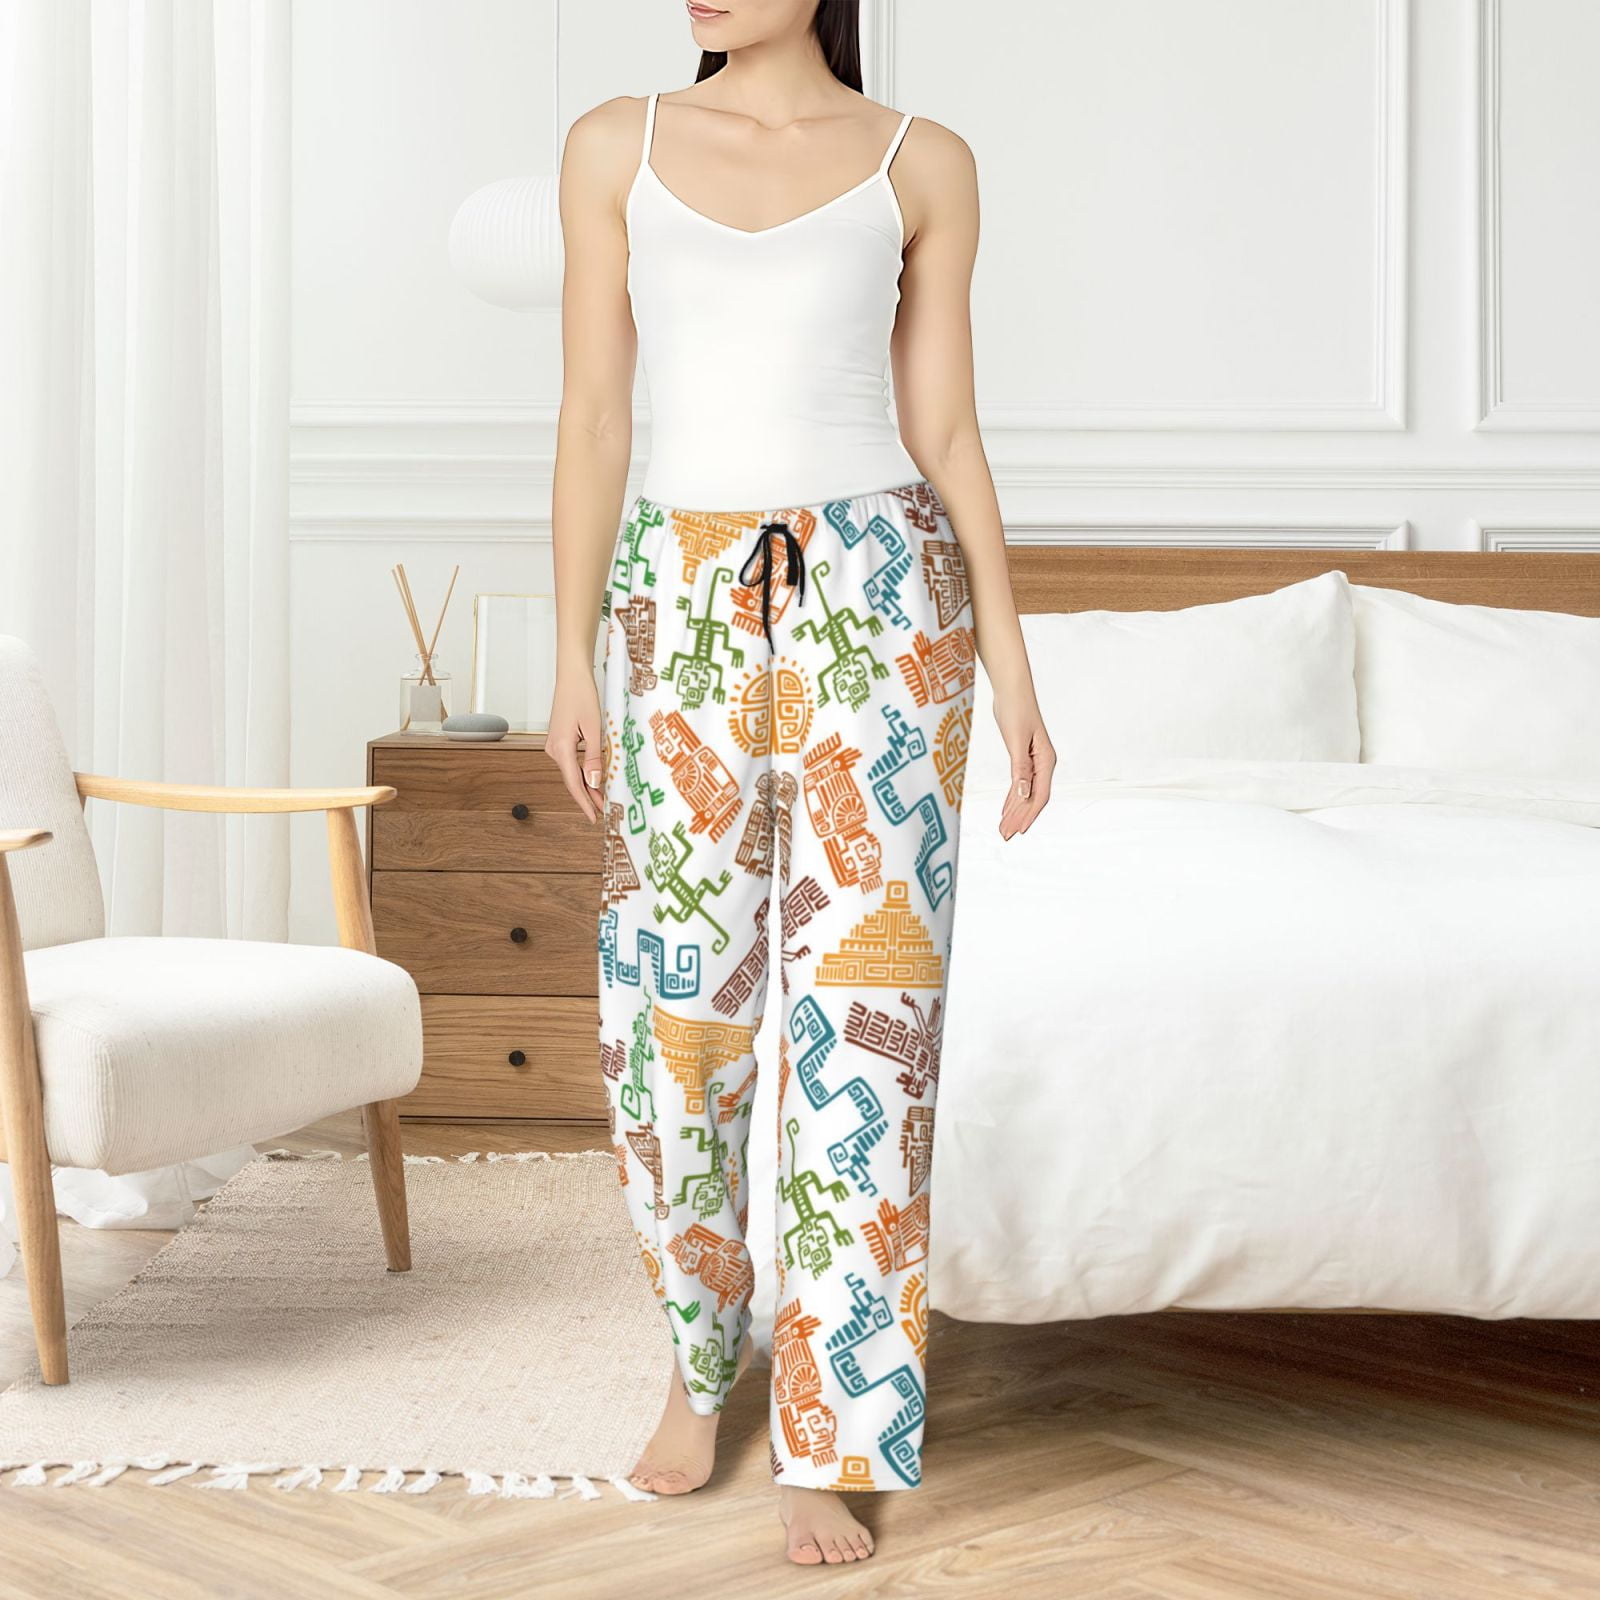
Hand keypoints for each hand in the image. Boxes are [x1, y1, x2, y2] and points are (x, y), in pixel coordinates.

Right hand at [546, 669, 603, 823]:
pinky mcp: (559, 739)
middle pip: (571, 780)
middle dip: (587, 797)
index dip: (584, 803)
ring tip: (602, 798)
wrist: (572, 675)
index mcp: (561, 748)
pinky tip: (593, 778)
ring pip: (571, 771)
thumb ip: (593, 758)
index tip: (594, 817)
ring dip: (586, 785)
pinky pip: (571, 761)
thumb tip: (594, 783)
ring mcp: (554, 744)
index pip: (574, 784)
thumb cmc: (582, 695)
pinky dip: (582, 772)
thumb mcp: (593, 728)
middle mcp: (553, 749)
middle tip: (603, 811)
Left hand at [994, 692, 1054, 839]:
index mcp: (1045, 761)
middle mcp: (1042, 763)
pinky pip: (1019, 783)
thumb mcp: (1016, 741)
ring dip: (1015, 811)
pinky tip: (1005, 809)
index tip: (1019, 831)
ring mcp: (1033, 761)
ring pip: (1025, 793)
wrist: (1012, 690)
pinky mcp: (1022, 757)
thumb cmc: (1015, 710)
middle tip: (1005, 835)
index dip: (1029, 814)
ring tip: (1004, 828)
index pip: (1039, 795)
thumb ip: (1020, 769)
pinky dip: (1012, 798)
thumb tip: (1023, 795)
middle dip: (1019, 817)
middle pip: (1032, 797)